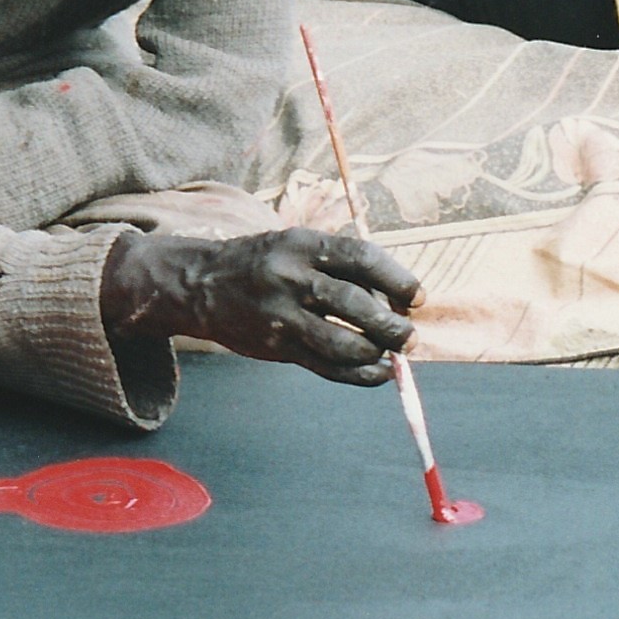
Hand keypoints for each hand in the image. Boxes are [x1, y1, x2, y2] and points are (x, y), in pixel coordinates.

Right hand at [101, 227, 422, 385]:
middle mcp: (291, 277)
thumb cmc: (263, 261)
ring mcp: (282, 315)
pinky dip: (359, 375)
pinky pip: (326, 367)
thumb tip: (396, 296)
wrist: (201, 285)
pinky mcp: (277, 347)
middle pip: (356, 305)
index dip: (398, 279)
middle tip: (409, 334)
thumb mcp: (296, 244)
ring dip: (378, 353)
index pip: (362, 258)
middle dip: (393, 325)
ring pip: (343, 343)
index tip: (417, 297)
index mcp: (302, 243)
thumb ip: (339, 265)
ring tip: (393, 354)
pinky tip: (377, 373)